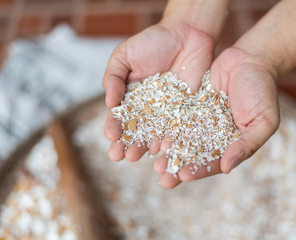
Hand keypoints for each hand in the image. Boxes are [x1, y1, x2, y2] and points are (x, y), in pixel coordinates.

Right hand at [103, 22, 213, 162]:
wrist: (187, 34)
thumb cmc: (152, 42)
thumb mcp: (124, 55)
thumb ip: (113, 78)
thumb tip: (108, 103)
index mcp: (129, 97)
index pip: (119, 116)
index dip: (114, 127)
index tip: (111, 137)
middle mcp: (147, 108)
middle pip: (136, 130)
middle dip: (128, 143)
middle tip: (121, 156)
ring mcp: (166, 111)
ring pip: (155, 133)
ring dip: (147, 146)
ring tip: (139, 157)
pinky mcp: (185, 111)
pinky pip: (177, 128)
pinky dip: (171, 138)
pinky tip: (164, 148)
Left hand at [154, 47, 279, 187]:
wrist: (250, 60)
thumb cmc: (262, 91)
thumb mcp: (264, 121)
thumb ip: (247, 145)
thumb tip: (227, 167)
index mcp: (231, 145)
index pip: (214, 162)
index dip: (199, 170)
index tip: (183, 176)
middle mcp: (214, 136)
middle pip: (194, 156)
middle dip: (179, 167)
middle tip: (163, 179)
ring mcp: (201, 122)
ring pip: (182, 140)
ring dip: (169, 152)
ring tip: (154, 162)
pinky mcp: (191, 107)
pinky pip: (177, 119)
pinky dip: (167, 129)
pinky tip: (154, 137)